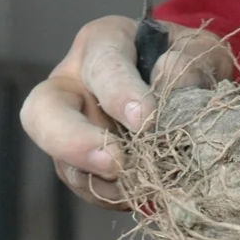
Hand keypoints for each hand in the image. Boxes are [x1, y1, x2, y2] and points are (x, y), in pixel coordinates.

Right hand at [20, 15, 232, 209]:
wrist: (179, 86)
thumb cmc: (182, 60)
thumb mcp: (197, 49)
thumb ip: (188, 63)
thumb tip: (173, 87)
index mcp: (102, 44)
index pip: (101, 66)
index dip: (120, 94)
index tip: (146, 121)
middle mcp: (72, 85)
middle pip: (42, 111)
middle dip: (74, 141)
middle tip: (114, 162)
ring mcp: (68, 128)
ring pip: (59, 158)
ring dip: (97, 179)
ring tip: (136, 185)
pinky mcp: (79, 163)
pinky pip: (82, 185)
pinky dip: (109, 195)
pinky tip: (138, 192)